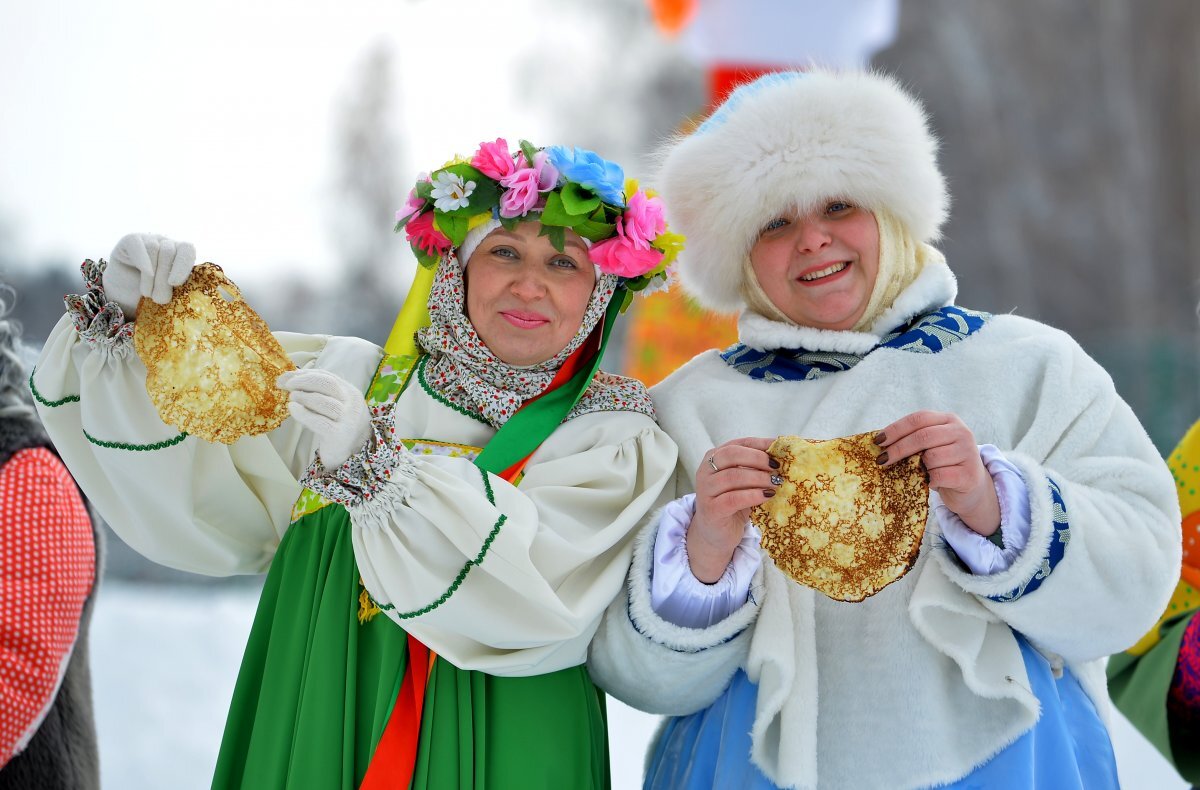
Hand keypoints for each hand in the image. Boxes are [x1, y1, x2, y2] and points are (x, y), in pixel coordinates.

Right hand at [103, 233, 195, 318]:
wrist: (126, 297)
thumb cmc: (154, 297)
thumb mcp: (170, 293)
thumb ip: (180, 287)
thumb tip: (179, 285)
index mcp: (181, 254)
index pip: (187, 249)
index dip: (182, 265)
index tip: (175, 283)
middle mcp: (166, 243)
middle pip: (168, 251)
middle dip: (163, 277)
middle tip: (159, 298)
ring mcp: (148, 239)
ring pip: (152, 248)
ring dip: (149, 276)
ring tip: (147, 294)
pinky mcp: (129, 240)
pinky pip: (135, 244)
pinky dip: (141, 260)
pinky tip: (144, 273)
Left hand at [278, 369, 370, 469]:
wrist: (351, 453)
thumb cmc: (337, 426)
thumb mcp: (333, 405)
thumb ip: (318, 393)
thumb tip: (290, 378)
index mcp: (350, 393)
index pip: (327, 376)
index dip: (305, 374)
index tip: (285, 377)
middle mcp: (352, 404)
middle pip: (327, 384)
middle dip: (303, 381)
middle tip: (285, 385)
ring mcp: (348, 419)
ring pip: (324, 402)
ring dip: (303, 396)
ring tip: (291, 398)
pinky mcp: (339, 435)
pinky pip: (319, 422)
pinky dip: (303, 414)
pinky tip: (293, 409)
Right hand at [688, 437, 776, 582]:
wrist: (716, 533)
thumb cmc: (733, 504)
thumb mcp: (744, 482)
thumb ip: (755, 468)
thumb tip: (783, 456)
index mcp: (713, 458)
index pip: (738, 444)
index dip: (760, 444)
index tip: (779, 448)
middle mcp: (705, 470)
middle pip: (732, 455)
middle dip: (758, 458)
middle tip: (777, 468)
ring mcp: (706, 490)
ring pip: (733, 476)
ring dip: (759, 478)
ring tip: (776, 483)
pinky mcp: (711, 509)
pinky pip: (733, 498)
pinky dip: (753, 495)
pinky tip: (767, 496)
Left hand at [874, 411, 999, 535]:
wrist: (971, 488)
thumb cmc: (943, 464)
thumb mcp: (931, 446)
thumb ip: (913, 439)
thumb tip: (879, 441)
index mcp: (949, 420)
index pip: (919, 418)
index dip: (896, 429)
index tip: (878, 441)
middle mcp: (962, 432)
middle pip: (923, 436)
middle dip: (898, 448)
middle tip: (881, 460)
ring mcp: (968, 453)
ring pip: (931, 457)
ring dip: (918, 467)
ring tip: (918, 473)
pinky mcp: (969, 474)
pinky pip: (939, 475)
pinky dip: (929, 481)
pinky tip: (929, 482)